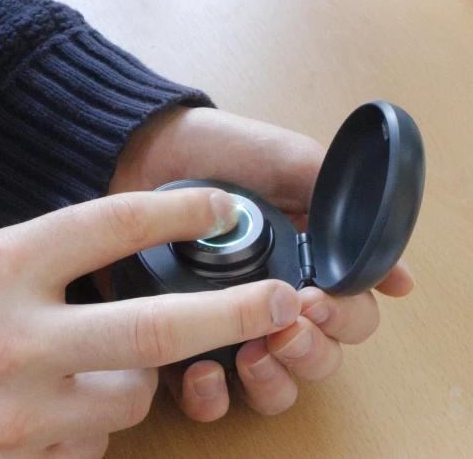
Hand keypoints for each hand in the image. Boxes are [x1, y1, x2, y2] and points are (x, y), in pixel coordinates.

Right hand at [0, 188, 300, 457]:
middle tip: (282, 300)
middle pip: (154, 327)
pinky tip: (48, 409)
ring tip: (88, 366)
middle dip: (232, 314)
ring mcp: (18, 411)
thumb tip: (112, 263)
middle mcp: (16, 338)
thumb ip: (40, 263)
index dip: (177, 214)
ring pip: (130, 399)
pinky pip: (90, 444)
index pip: (110, 226)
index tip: (221, 210)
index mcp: (2, 267)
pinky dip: (87, 423)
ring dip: (133, 381)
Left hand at [104, 105, 414, 421]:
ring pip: (271, 388)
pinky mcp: (176, 341)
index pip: (349, 320)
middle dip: (311, 352)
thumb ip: (344, 214)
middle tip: (288, 325)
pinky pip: (204, 396)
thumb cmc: (223, 153)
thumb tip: (398, 280)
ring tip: (254, 352)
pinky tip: (206, 370)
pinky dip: (212, 397)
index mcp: (304, 270)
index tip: (317, 299)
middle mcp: (270, 306)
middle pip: (317, 361)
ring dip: (273, 381)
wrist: (147, 149)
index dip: (344, 320)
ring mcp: (224, 327)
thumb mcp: (293, 167)